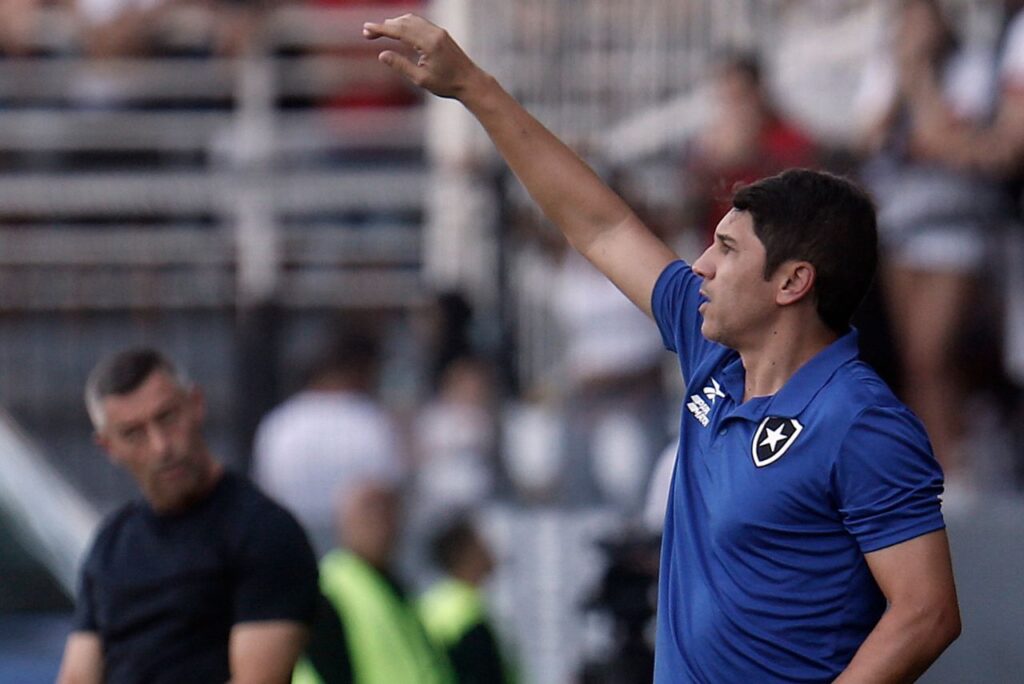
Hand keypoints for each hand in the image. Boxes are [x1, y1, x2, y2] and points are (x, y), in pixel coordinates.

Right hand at [363, 14, 483, 99]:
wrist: (471, 82)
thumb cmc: (447, 84)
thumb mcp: (421, 79)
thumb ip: (401, 65)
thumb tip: (382, 55)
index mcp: (429, 44)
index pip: (400, 31)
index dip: (381, 29)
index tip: (366, 29)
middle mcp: (434, 33)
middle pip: (404, 22)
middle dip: (384, 26)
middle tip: (367, 33)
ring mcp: (439, 32)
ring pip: (412, 20)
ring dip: (395, 23)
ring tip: (380, 31)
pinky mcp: (441, 34)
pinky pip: (420, 23)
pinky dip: (406, 24)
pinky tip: (398, 29)